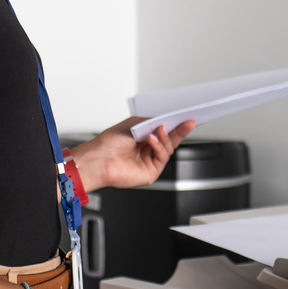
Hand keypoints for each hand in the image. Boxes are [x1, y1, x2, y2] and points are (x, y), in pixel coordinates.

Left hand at [68, 117, 196, 190]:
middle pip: (170, 140)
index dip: (175, 124)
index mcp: (143, 138)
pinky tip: (152, 139)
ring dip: (166, 136)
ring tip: (161, 128)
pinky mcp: (151, 172)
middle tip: (188, 121)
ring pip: (168, 148)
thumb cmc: (108, 143)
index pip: (163, 130)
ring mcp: (149, 161)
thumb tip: (167, 120)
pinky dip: (159, 146)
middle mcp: (147, 150)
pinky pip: (162, 157)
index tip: (185, 116)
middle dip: (180, 130)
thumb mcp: (134, 124)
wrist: (99, 159)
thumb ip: (152, 122)